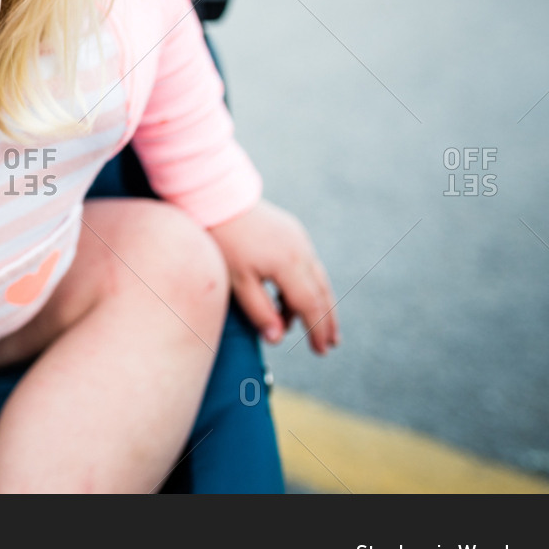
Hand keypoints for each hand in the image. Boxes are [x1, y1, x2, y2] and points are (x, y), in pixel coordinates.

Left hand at [207, 198, 339, 353]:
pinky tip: (295, 297)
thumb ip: (259, 311)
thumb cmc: (223, 240)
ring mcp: (299, 238)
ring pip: (317, 277)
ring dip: (320, 302)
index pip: (310, 305)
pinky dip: (307, 283)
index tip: (321, 351)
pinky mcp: (292, 230)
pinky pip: (307, 263)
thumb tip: (277, 338)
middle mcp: (301, 250)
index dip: (317, 330)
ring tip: (319, 324)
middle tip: (331, 345)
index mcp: (288, 264)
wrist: (217, 198)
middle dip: (327, 320)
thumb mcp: (237, 281)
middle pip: (322, 292)